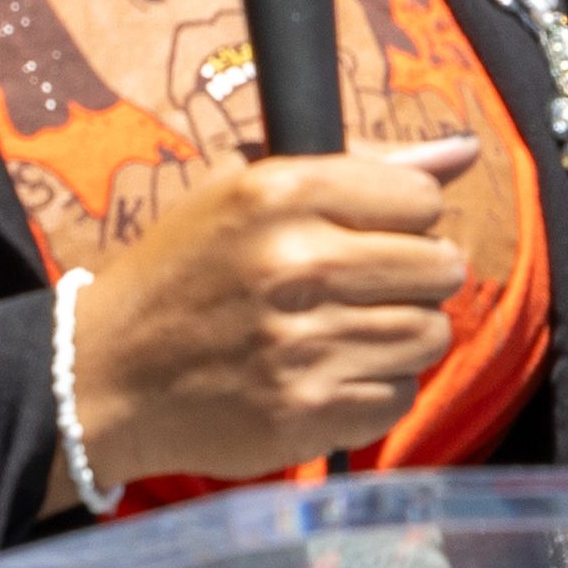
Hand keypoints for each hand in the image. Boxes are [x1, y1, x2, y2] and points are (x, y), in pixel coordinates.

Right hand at [60, 137, 478, 496]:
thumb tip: (463, 153)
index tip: (374, 233)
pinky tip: (329, 376)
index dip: (407, 217)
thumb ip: (359, 164)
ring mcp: (304, 345)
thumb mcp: (243, 189)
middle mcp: (297, 264)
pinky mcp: (308, 413)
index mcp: (280, 193)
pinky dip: (375, 390)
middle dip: (417, 277)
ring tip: (350, 332)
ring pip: (430, 335)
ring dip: (402, 335)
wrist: (104, 375)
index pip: (422, 199)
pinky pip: (399, 397)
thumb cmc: (179, 271)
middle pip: (441, 267)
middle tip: (371, 287)